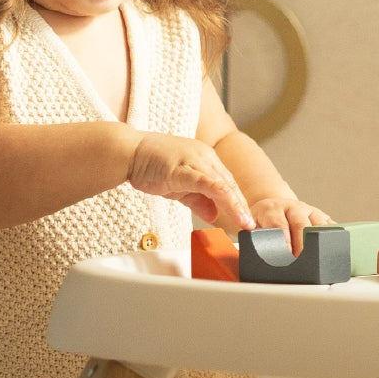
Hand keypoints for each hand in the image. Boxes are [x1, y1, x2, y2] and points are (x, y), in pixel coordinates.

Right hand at [127, 132, 253, 230]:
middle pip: (229, 184)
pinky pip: (207, 183)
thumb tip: (214, 215)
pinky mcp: (183, 169)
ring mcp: (194, 161)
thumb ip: (198, 201)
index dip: (238, 202)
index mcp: (205, 159)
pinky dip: (221, 196)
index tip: (246, 219)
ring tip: (244, 222)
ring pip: (222, 184)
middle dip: (242, 206)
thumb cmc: (150, 165)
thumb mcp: (180, 187)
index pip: (227, 183)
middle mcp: (204, 156)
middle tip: (251, 225)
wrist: (127, 152)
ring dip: (236, 204)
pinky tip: (228, 208)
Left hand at [248, 195, 333, 253]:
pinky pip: (331, 227)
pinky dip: (334, 238)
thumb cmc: (261, 224)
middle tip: (303, 261)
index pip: (279, 225)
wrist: (273, 210)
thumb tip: (258, 256)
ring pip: (319, 224)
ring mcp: (309, 211)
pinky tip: (334, 250)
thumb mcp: (250, 229)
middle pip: (301, 224)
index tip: (287, 255)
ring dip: (320, 241)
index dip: (284, 241)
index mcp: (272, 209)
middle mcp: (292, 207)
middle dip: (303, 244)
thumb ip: (252, 240)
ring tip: (321, 258)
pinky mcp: (322, 217)